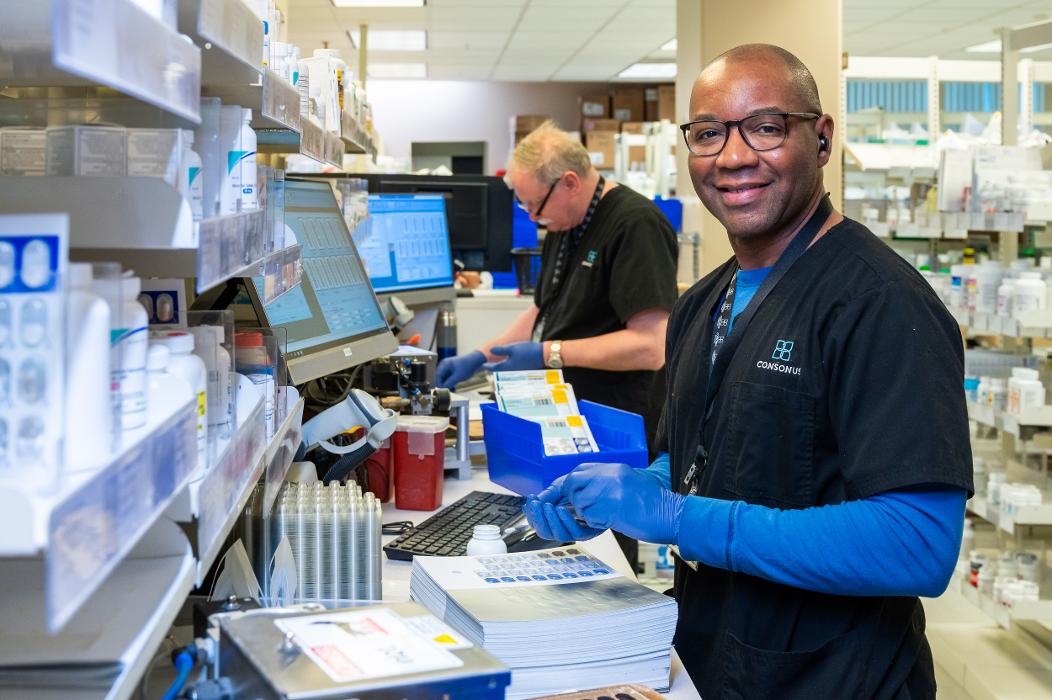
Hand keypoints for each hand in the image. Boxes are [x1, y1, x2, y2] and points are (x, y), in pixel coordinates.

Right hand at [435, 350, 484, 388]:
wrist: (476, 361)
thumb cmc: (468, 366)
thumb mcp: (458, 376)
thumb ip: (449, 383)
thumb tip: (443, 388)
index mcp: (444, 364)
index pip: (438, 376)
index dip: (440, 384)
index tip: (444, 390)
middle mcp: (445, 365)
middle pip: (440, 377)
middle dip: (444, 384)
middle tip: (448, 391)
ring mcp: (448, 367)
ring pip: (445, 378)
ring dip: (447, 384)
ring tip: (452, 390)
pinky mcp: (452, 370)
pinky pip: (449, 377)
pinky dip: (450, 382)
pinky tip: (454, 387)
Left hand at [482, 342, 543, 371]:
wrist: (543, 355)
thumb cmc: (528, 351)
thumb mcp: (512, 348)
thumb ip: (500, 350)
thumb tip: (490, 350)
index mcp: (507, 367)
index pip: (494, 368)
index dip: (487, 366)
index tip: (482, 365)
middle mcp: (511, 372)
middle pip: (499, 371)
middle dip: (493, 369)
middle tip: (488, 367)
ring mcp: (518, 372)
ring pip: (506, 372)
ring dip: (501, 369)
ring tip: (498, 365)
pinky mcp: (523, 371)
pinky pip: (513, 371)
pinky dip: (509, 368)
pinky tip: (510, 364)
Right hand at [522, 476, 604, 541]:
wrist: (604, 484)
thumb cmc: (583, 486)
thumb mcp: (562, 486)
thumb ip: (548, 494)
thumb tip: (534, 502)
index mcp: (557, 519)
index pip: (540, 524)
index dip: (531, 516)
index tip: (529, 503)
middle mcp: (566, 527)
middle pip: (546, 533)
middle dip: (538, 519)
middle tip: (535, 505)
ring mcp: (577, 531)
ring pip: (559, 535)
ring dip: (550, 520)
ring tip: (547, 506)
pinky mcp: (590, 531)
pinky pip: (575, 532)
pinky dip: (565, 521)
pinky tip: (561, 509)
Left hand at [562, 462, 685, 543]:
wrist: (673, 515)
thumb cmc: (654, 505)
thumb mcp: (628, 484)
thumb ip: (607, 483)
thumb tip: (583, 490)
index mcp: (614, 468)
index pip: (579, 470)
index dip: (569, 483)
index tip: (567, 494)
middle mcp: (610, 475)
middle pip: (573, 482)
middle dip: (571, 497)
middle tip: (578, 508)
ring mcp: (610, 490)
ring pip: (579, 502)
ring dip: (586, 513)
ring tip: (604, 516)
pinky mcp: (611, 508)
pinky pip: (589, 517)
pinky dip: (595, 524)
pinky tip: (610, 523)